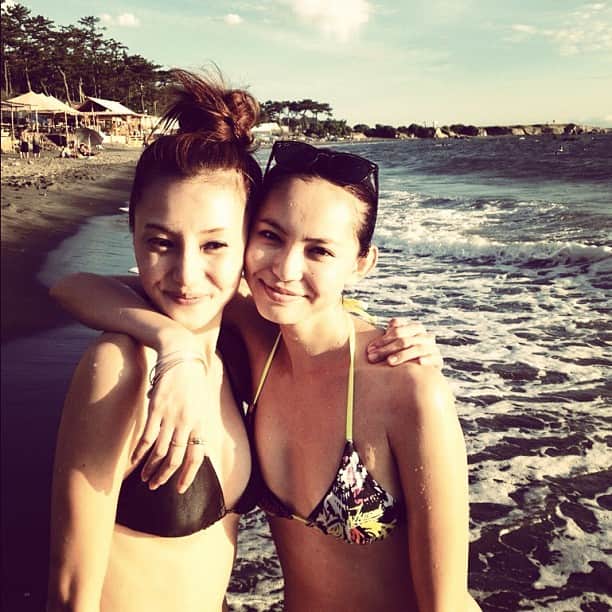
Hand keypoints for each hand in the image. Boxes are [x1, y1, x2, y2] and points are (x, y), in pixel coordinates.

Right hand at [131, 359, 208, 493]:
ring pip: (160, 451)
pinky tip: (134, 461)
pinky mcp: (156, 409)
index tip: (180, 489)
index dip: (189, 475)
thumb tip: (191, 441)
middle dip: (165, 476)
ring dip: (151, 468)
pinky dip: (140, 452)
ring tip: (144, 479)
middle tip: (154, 486)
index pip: (197, 456)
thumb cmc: (192, 378)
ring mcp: (171, 416)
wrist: (181, 354)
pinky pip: (147, 437)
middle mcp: (187, 422)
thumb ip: (197, 421)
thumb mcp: (201, 401)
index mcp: (200, 421)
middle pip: (176, 458)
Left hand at [366, 318, 441, 367]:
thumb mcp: (394, 344)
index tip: (370, 349)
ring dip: (402, 354)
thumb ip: (387, 337)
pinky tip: (418, 363)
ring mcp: (432, 347)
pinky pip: (434, 358)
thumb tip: (382, 331)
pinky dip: (426, 360)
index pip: (398, 330)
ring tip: (389, 362)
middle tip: (373, 357)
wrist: (422, 371)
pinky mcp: (438, 360)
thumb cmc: (402, 354)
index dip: (383, 339)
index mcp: (414, 328)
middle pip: (405, 340)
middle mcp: (424, 336)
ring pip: (417, 348)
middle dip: (387, 348)